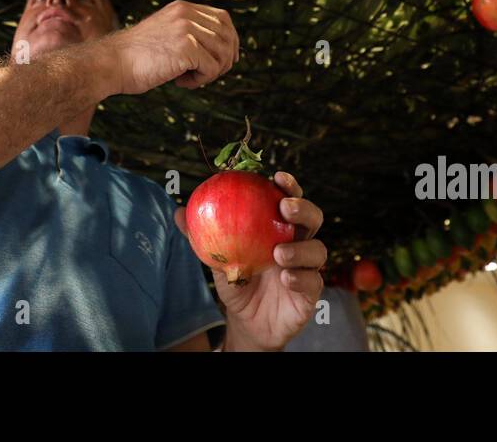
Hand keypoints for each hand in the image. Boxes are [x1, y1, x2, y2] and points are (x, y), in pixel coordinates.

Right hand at [97, 0, 238, 96]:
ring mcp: (187, 29)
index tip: (224, 60)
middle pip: (227, 36)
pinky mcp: (186, 48)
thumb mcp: (166, 35)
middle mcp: (186, 14)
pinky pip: (212, 68)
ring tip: (188, 79)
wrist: (112, 63)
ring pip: (222, 54)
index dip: (230, 40)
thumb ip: (190, 35)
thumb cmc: (136, 58)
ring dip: (210, 72)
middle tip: (206, 75)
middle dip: (224, 60)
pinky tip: (180, 82)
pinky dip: (200, 81)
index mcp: (182, 8)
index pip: (222, 18)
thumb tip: (225, 51)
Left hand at [175, 172, 325, 351]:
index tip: (277, 176)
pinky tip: (285, 278)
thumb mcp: (218, 257)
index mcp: (278, 227)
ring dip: (300, 248)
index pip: (289, 199)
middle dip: (303, 208)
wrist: (247, 320)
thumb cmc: (236, 280)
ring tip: (279, 253)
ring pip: (317, 249)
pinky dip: (300, 277)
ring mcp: (307, 266)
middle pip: (313, 218)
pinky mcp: (311, 292)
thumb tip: (178, 211)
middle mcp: (298, 242)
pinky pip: (313, 281)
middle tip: (285, 207)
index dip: (288, 186)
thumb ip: (201, 235)